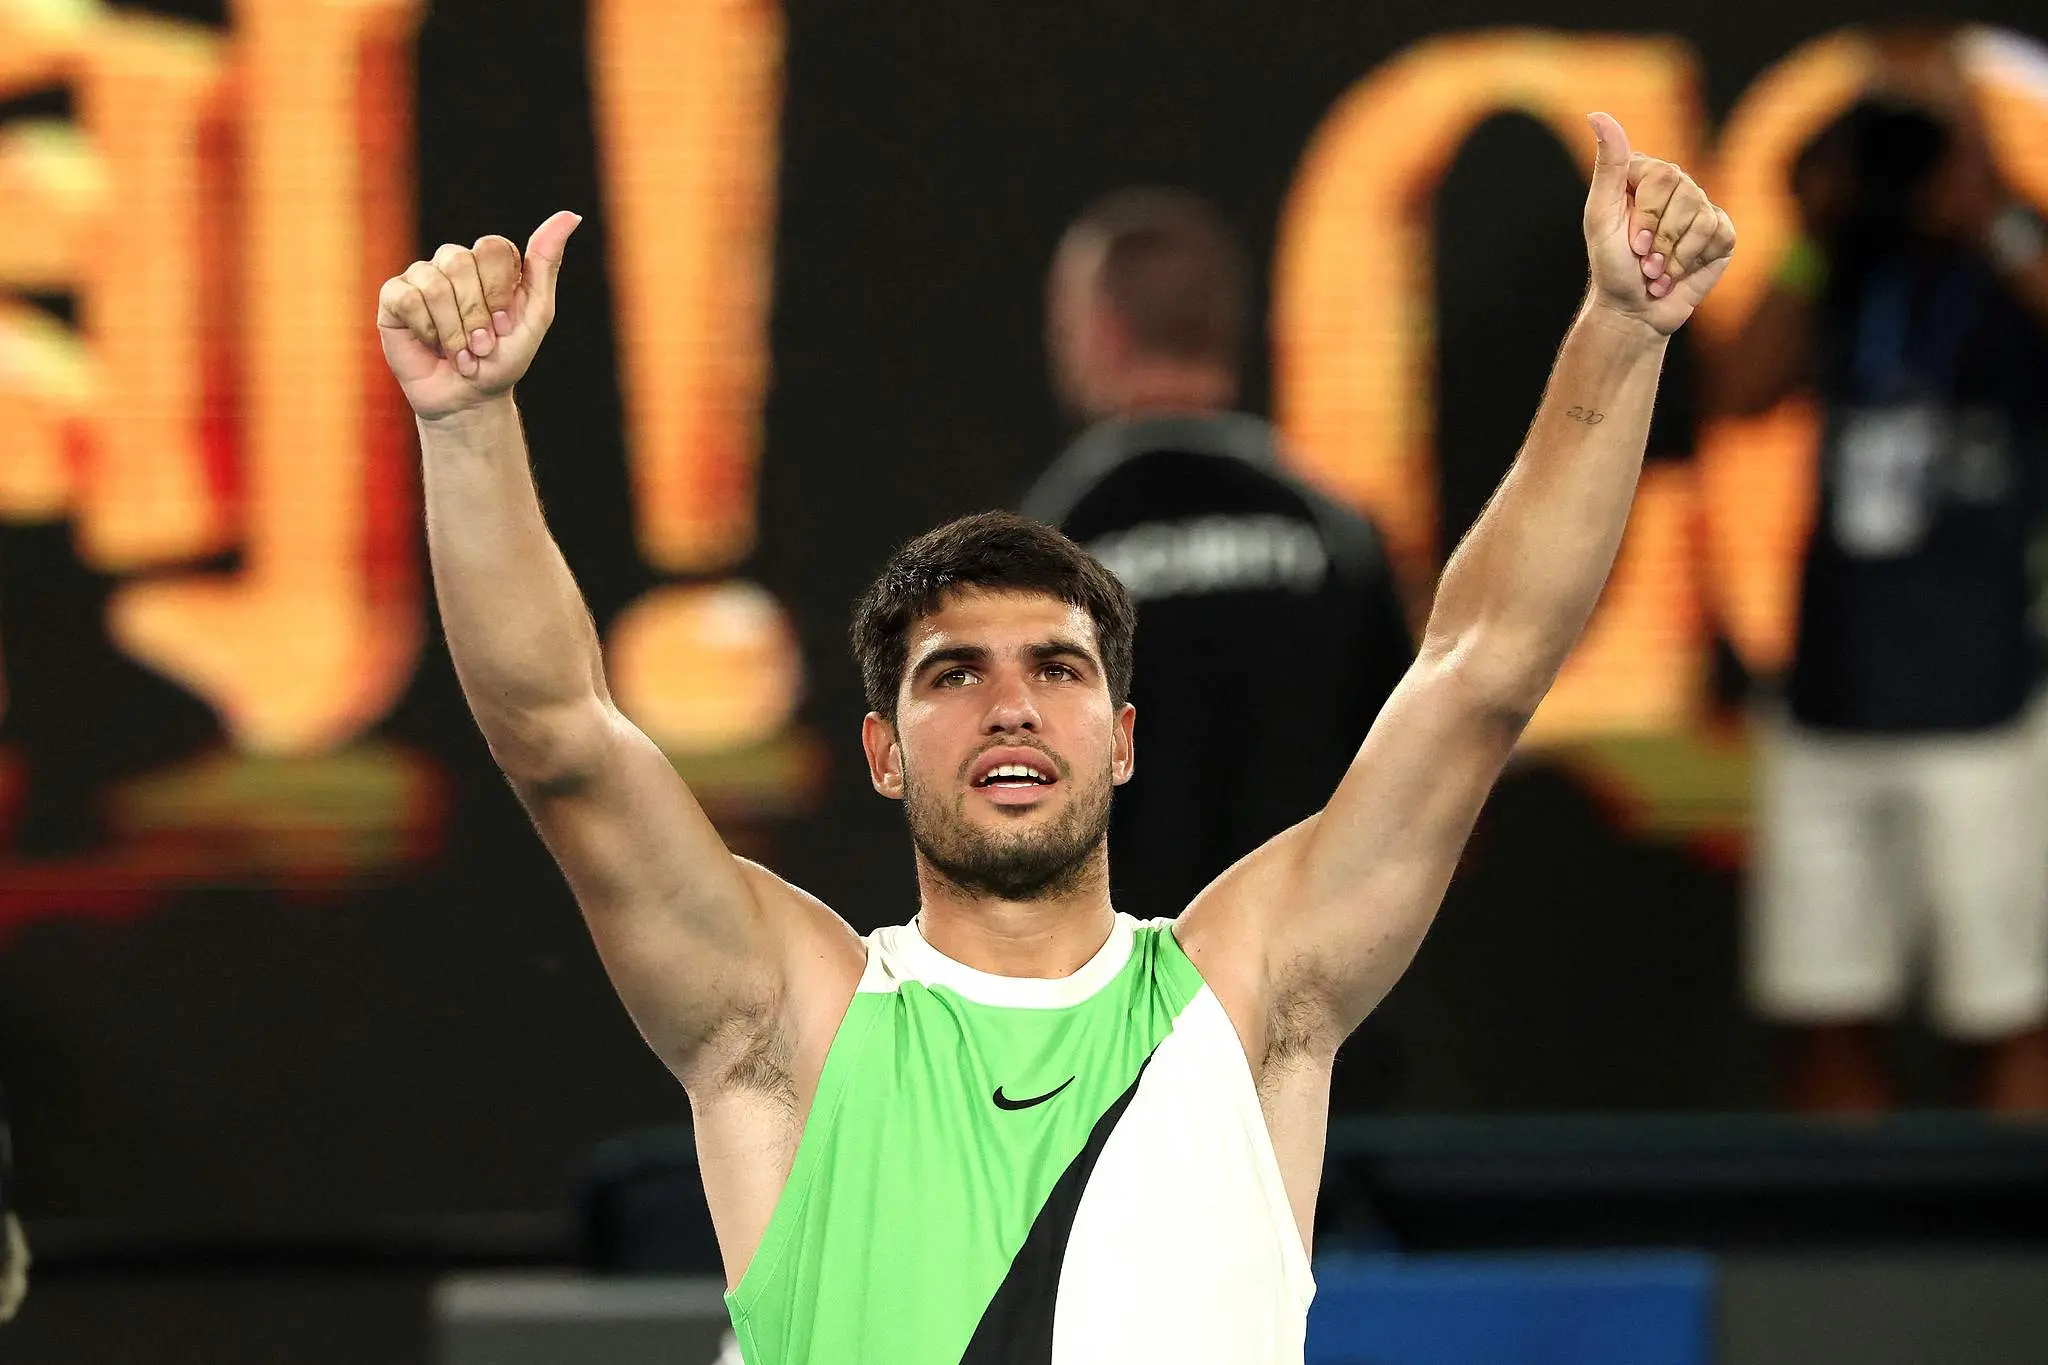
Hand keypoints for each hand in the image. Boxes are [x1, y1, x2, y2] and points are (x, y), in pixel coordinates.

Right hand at [376, 211, 580, 419]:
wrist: (470, 399)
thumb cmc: (504, 359)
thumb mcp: (536, 313)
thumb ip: (546, 262)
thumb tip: (570, 215)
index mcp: (488, 262)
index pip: (492, 247)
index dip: (498, 291)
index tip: (505, 326)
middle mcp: (452, 263)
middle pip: (460, 261)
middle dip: (476, 314)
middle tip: (483, 346)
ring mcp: (421, 277)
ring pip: (434, 283)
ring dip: (453, 330)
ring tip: (462, 355)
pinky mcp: (393, 297)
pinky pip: (407, 298)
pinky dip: (426, 330)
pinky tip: (432, 345)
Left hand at [1583, 113, 1735, 336]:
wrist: (1634, 310)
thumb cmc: (1611, 265)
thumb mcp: (1601, 214)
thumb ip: (1608, 165)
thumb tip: (1597, 113)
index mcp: (1646, 175)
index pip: (1663, 176)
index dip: (1646, 215)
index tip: (1630, 240)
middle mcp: (1676, 186)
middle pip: (1687, 195)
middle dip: (1661, 238)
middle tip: (1643, 259)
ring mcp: (1701, 207)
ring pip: (1703, 218)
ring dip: (1675, 256)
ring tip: (1657, 271)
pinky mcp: (1721, 233)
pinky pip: (1720, 235)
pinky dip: (1695, 261)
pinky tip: (1679, 272)